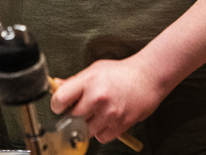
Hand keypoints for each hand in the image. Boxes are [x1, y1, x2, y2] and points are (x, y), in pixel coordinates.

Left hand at [49, 56, 163, 144]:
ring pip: (86, 130)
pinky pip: (102, 137)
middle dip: (71, 117)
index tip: (60, 106)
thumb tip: (57, 86)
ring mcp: (109, 113)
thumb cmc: (121, 72)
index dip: (57, 105)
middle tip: (76, 111)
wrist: (148, 77)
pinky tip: (105, 121)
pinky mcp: (120, 124)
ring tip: (94, 114)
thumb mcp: (95, 69)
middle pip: (71, 118)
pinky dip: (101, 132)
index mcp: (88, 82)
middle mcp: (97, 98)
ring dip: (86, 125)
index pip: (60, 99)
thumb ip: (75, 81)